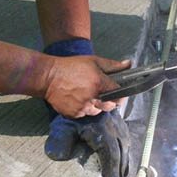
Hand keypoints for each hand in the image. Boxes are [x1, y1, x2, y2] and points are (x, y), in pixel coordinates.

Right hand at [41, 38, 130, 176]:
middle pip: (110, 106)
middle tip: (101, 93)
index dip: (121, 94)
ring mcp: (83, 108)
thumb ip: (112, 65)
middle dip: (109, 101)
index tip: (119, 93)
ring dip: (96, 105)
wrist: (48, 77)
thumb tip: (128, 64)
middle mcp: (93, 98)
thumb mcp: (93, 61)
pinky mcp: (74, 114)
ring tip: (87, 95)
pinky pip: (84, 114)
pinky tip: (78, 99)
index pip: (119, 95)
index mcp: (99, 84)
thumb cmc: (71, 67)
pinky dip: (84, 109)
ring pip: (97, 111)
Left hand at [44, 110, 129, 176]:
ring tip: (121, 175)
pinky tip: (122, 160)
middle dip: (121, 168)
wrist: (72, 97)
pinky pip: (125, 137)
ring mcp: (117, 121)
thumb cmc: (67, 117)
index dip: (112, 168)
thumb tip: (59, 157)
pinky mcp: (118, 120)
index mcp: (101, 128)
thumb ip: (60, 142)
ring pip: (125, 143)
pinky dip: (124, 150)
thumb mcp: (61, 128)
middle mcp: (113, 125)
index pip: (111, 151)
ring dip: (125, 160)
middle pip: (121, 150)